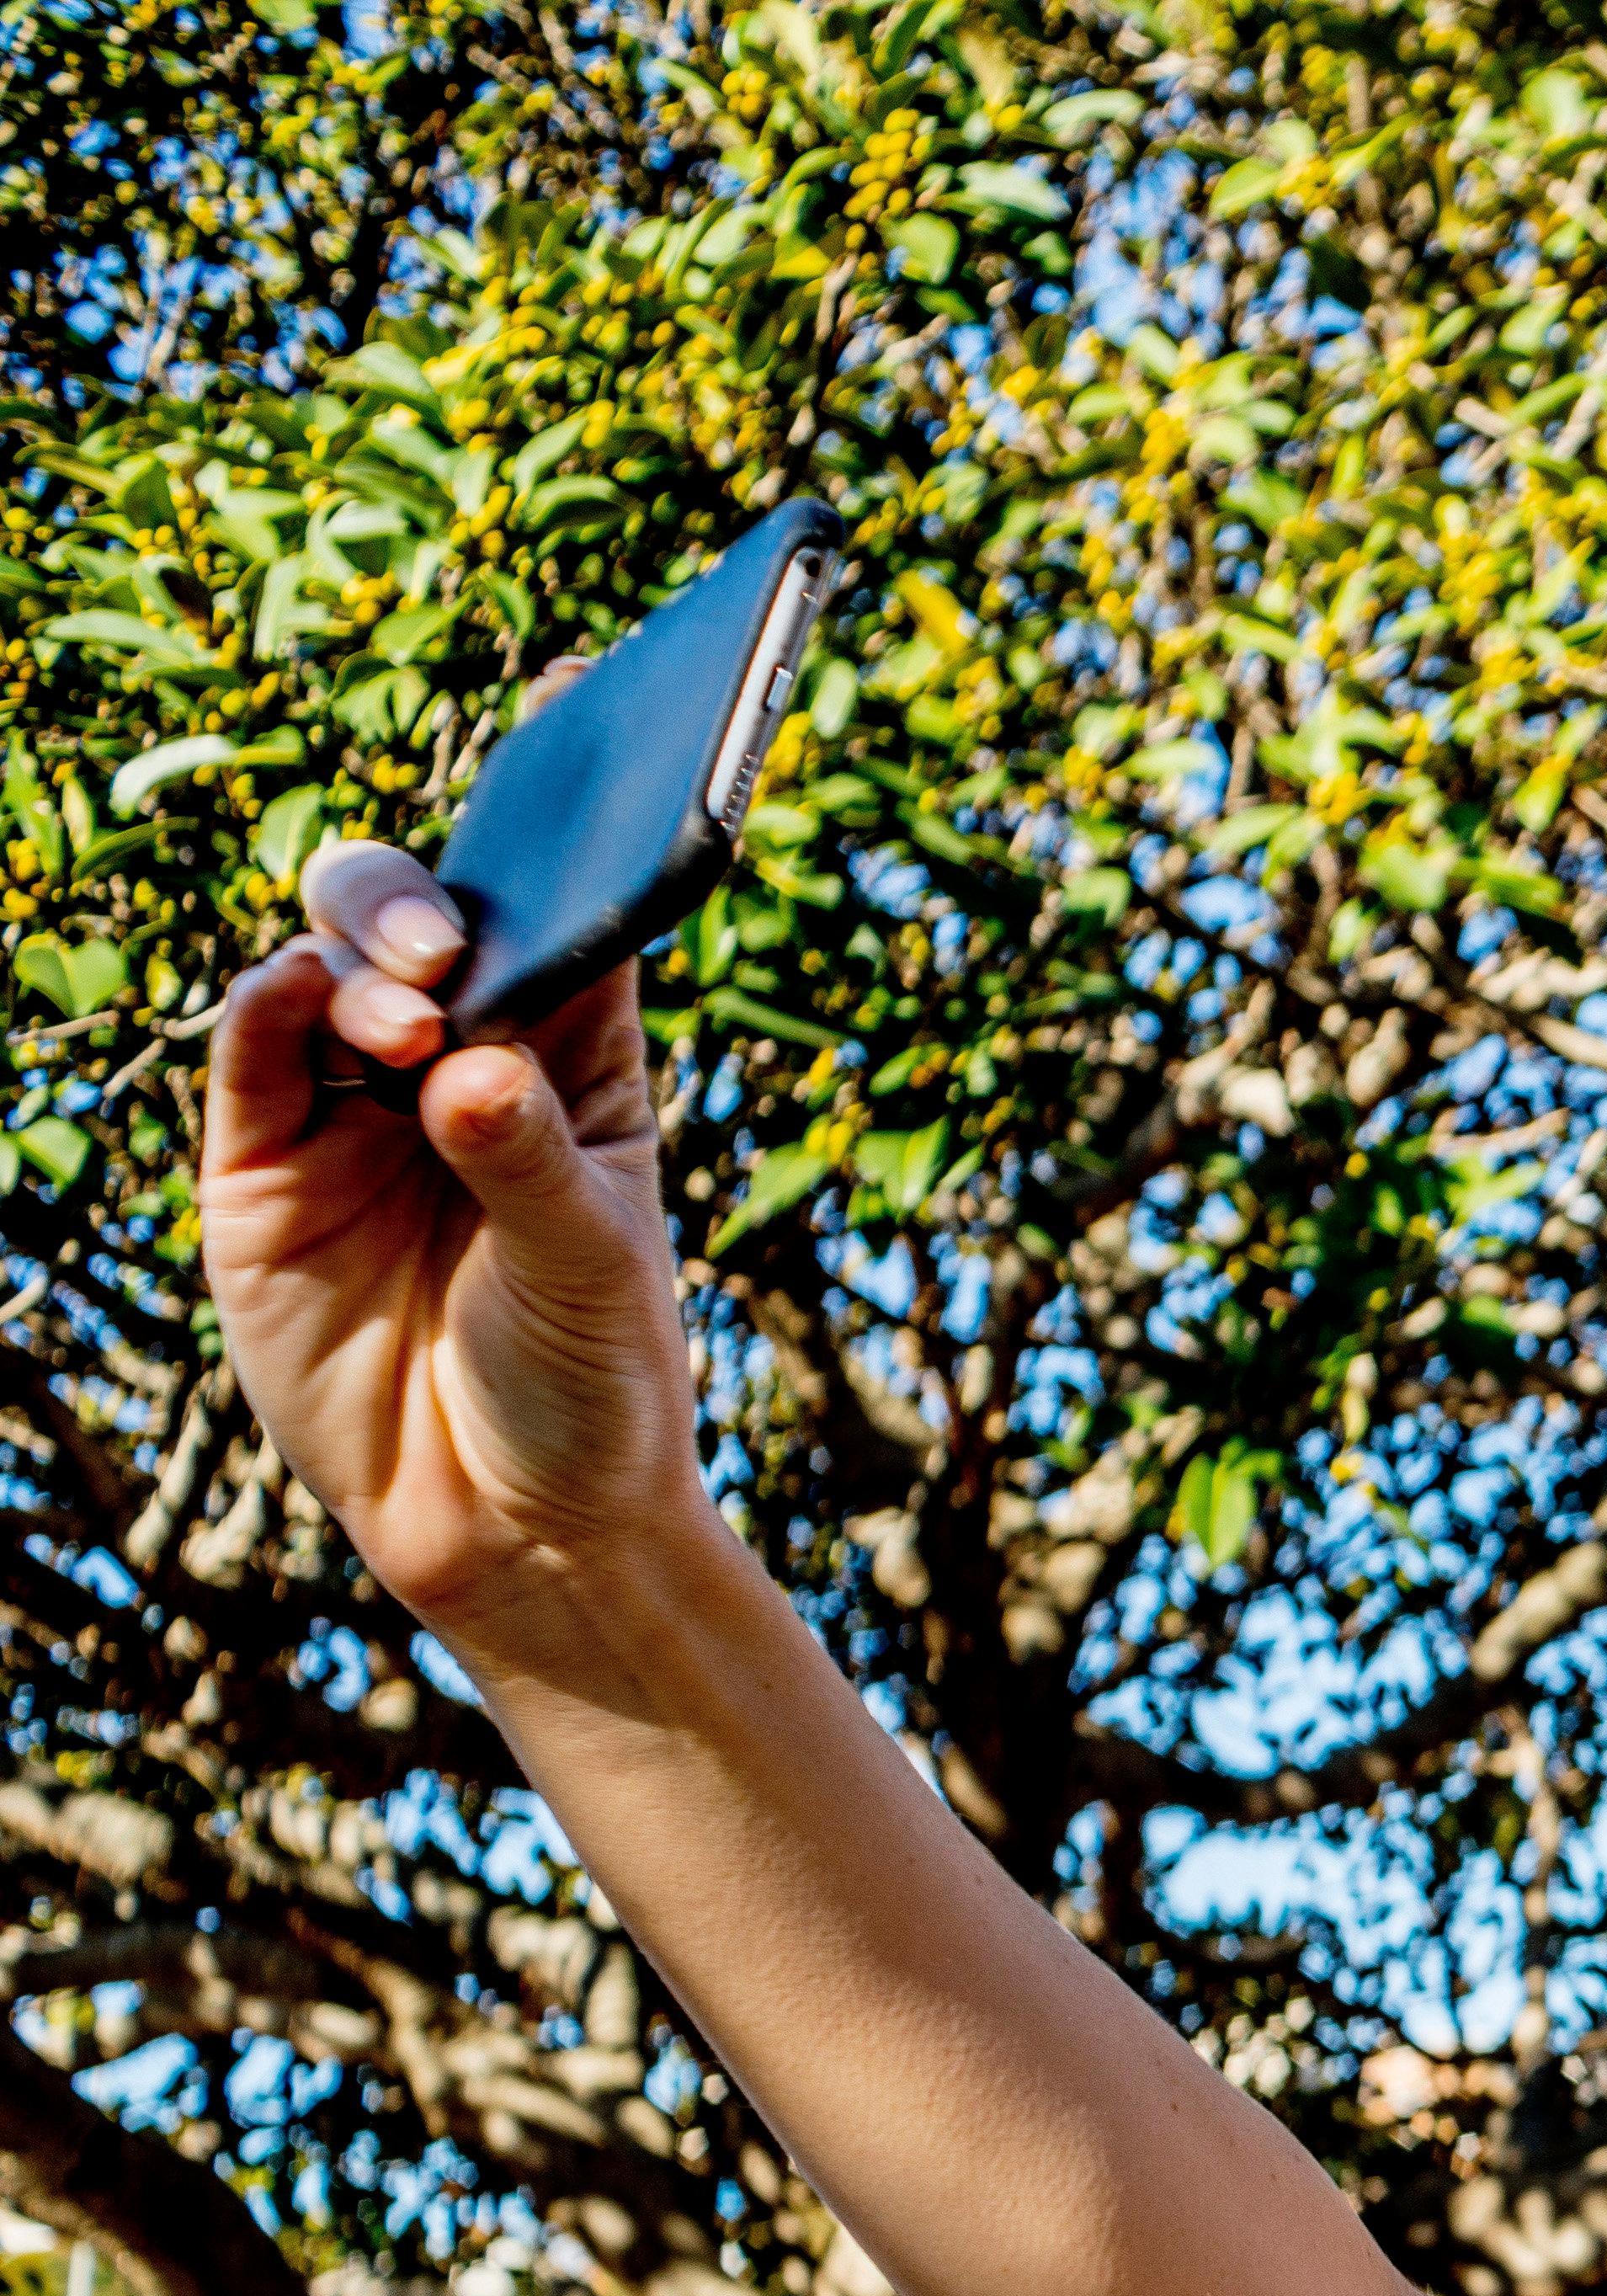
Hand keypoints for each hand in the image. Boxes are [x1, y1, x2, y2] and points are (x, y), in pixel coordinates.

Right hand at [198, 810, 711, 1645]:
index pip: (571, 902)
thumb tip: (462, 1065)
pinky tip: (309, 1012)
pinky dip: (272, 1012)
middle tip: (437, 951)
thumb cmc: (592, 1390)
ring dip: (352, 958)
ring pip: (322, 965)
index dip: (574, 793)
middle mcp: (459, 1059)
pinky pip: (248, 1054)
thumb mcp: (592, 1273)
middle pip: (420, 913)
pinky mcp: (264, 1168)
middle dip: (417, 897)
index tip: (585, 685)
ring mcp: (354, 1107)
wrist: (517, 1531)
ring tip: (399, 1015)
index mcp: (577, 1060)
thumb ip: (530, 1163)